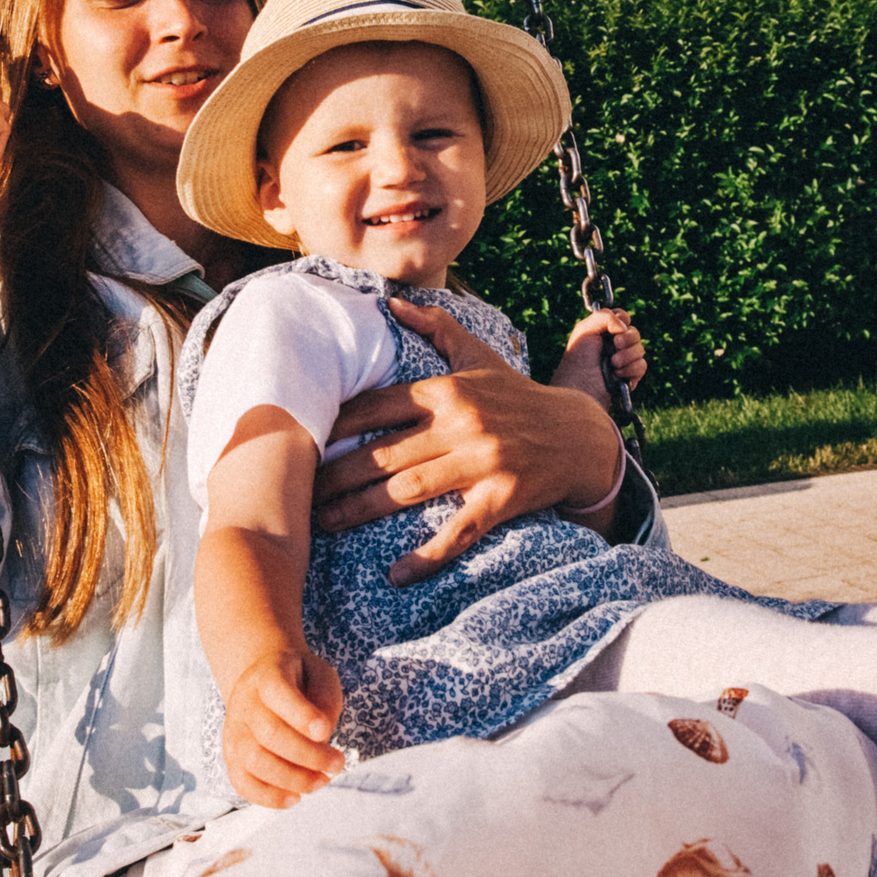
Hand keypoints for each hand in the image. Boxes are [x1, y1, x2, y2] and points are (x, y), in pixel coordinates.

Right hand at [222, 649, 344, 808]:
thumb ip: (325, 697)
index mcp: (266, 674)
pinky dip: (268, 797)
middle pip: (268, 732)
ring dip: (292, 778)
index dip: (300, 714)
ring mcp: (233, 730)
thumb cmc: (299, 680)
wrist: (264, 681)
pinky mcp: (231, 756)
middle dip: (308, 755)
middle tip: (337, 764)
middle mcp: (243, 702)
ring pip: (254, 760)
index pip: (276, 690)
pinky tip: (295, 798)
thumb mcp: (320, 674)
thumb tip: (321, 735)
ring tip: (321, 782)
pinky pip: (241, 782)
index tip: (325, 732)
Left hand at [311, 299, 623, 583]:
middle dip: (336, 474)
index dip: (336, 423)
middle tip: (296, 492)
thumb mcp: (479, 356)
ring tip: (324, 523)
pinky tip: (397, 574)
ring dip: (362, 509)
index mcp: (447, 391)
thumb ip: (435, 327)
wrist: (580, 435)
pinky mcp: (503, 498)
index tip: (300, 436)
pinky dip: (429, 555)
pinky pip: (460, 531)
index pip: (378, 406)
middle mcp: (461, 424)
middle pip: (384, 452)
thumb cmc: (518, 396)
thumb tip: (391, 302)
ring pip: (409, 489)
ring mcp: (482, 463)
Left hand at [551, 308, 645, 402]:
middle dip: (627, 339)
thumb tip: (624, 326)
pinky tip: (617, 375)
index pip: (623, 317)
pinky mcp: (629, 377)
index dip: (622, 320)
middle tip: (615, 345)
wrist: (580, 389)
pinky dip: (631, 369)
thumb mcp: (585, 330)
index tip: (613, 329)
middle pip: (635, 333)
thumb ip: (605, 316)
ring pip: (640, 350)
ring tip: (613, 364)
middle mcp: (614, 345)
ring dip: (627, 356)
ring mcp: (622, 361)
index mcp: (603, 332)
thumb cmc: (578, 360)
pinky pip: (642, 366)